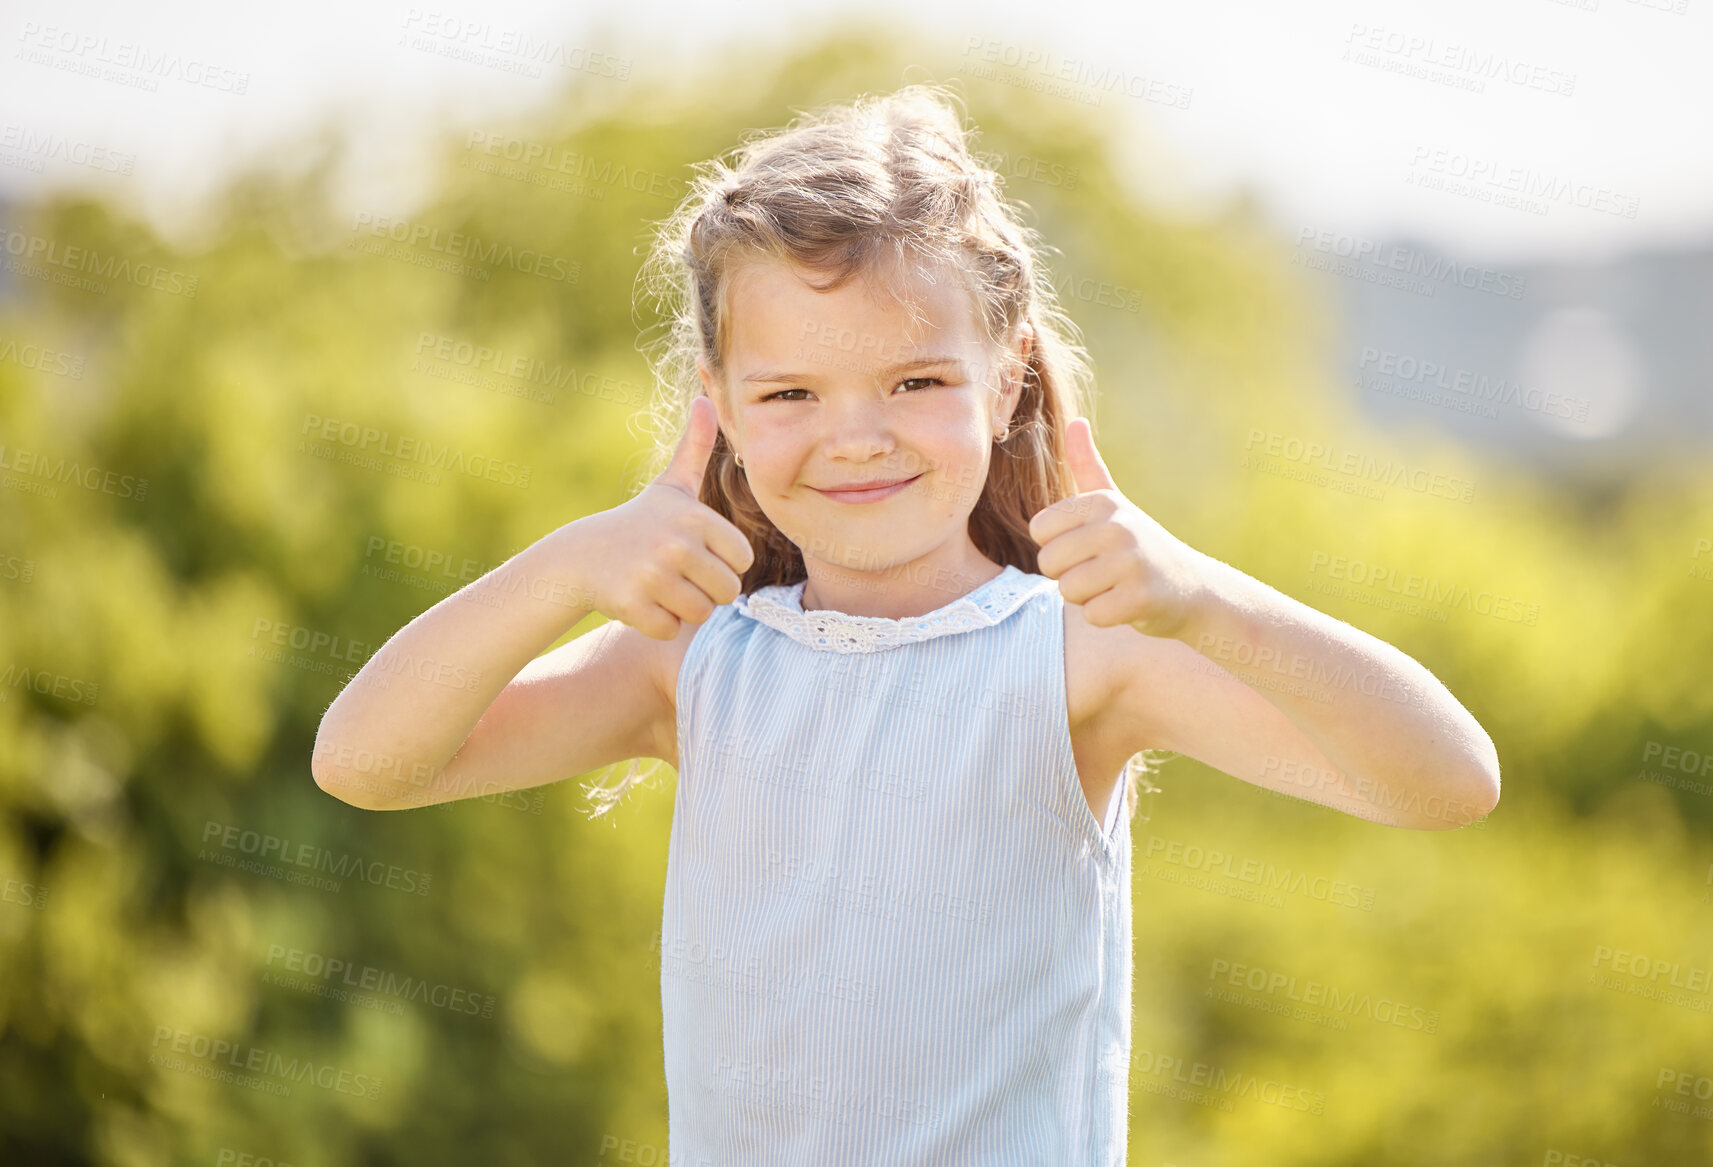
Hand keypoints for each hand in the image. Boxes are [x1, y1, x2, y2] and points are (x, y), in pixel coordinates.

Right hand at [568, 395, 754, 638]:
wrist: (580, 556)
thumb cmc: (638, 522)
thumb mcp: (671, 486)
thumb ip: (695, 447)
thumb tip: (706, 399)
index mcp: (695, 517)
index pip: (742, 561)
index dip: (721, 563)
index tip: (694, 552)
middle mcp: (676, 544)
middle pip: (726, 592)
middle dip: (705, 590)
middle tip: (675, 574)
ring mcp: (652, 575)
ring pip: (701, 614)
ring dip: (682, 608)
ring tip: (658, 586)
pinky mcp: (632, 604)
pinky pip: (670, 630)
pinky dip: (658, 624)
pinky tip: (640, 601)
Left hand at [1028, 418, 1208, 638]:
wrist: (1192, 588)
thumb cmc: (1138, 545)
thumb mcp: (1114, 502)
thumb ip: (1087, 464)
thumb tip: (1074, 421)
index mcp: (1102, 501)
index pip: (1038, 530)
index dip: (1057, 546)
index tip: (1087, 547)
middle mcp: (1117, 526)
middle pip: (1048, 562)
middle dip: (1068, 575)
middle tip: (1102, 571)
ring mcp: (1130, 562)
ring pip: (1067, 591)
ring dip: (1086, 597)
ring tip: (1114, 586)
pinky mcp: (1140, 598)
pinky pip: (1091, 615)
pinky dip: (1105, 616)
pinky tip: (1127, 604)